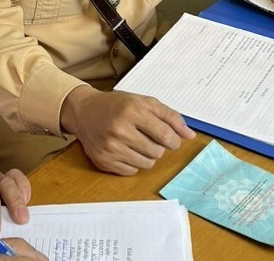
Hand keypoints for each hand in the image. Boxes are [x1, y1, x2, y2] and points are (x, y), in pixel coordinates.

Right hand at [59, 86, 194, 174]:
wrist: (83, 111)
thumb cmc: (117, 105)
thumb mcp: (144, 102)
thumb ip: (170, 116)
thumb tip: (190, 135)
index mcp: (132, 111)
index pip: (165, 135)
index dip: (174, 140)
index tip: (171, 139)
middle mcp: (119, 130)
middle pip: (157, 152)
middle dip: (158, 147)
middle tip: (148, 137)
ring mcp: (110, 147)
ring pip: (146, 164)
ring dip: (147, 156)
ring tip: (137, 143)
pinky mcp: (103, 161)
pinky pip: (131, 171)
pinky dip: (133, 163)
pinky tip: (125, 150)